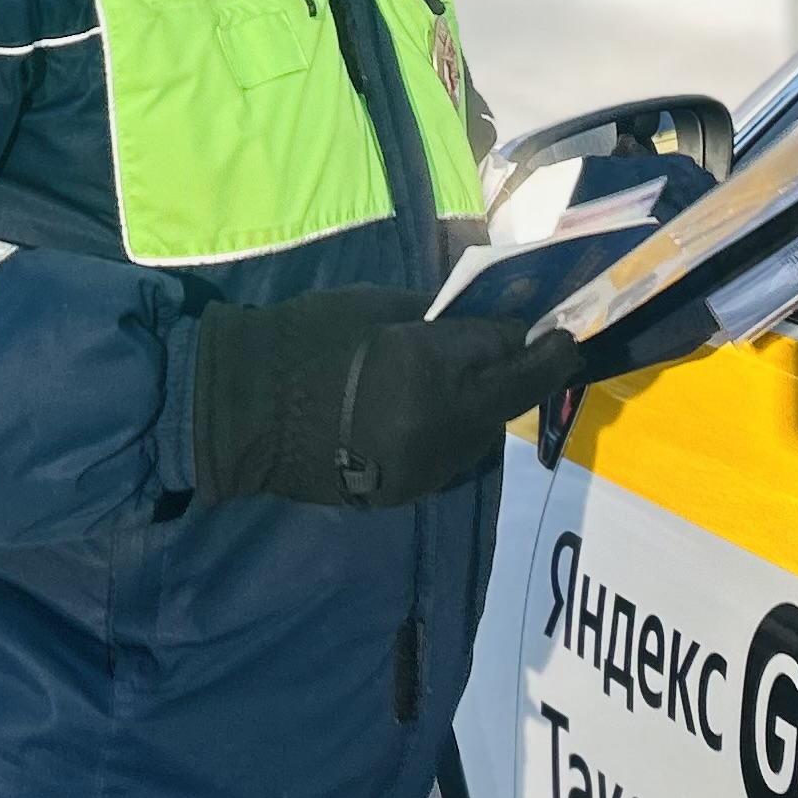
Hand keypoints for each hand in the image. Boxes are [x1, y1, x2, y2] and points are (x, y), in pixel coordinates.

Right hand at [191, 289, 577, 509]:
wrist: (243, 416)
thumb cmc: (302, 342)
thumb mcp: (373, 307)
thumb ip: (437, 316)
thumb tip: (484, 317)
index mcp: (432, 366)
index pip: (509, 349)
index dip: (537, 338)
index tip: (555, 329)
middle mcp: (443, 422)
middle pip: (511, 395)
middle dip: (532, 370)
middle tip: (548, 349)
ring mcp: (426, 464)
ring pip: (485, 432)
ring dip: (492, 403)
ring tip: (483, 379)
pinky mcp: (408, 491)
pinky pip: (451, 456)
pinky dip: (456, 431)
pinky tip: (439, 412)